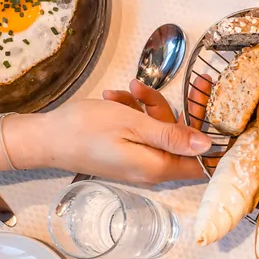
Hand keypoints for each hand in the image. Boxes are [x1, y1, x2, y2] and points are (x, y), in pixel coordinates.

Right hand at [5, 81, 210, 184]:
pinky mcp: (129, 154)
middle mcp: (154, 170)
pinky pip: (143, 133)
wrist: (47, 138)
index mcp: (160, 167)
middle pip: (179, 139)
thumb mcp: (134, 125)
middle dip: (165, 109)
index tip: (210, 105)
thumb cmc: (87, 129)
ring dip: (145, 107)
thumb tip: (208, 146)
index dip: (211, 136)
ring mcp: (141, 163)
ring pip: (159, 130)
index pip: (202, 162)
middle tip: (143, 88)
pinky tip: (116, 98)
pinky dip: (133, 114)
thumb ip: (172, 136)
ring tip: (123, 91)